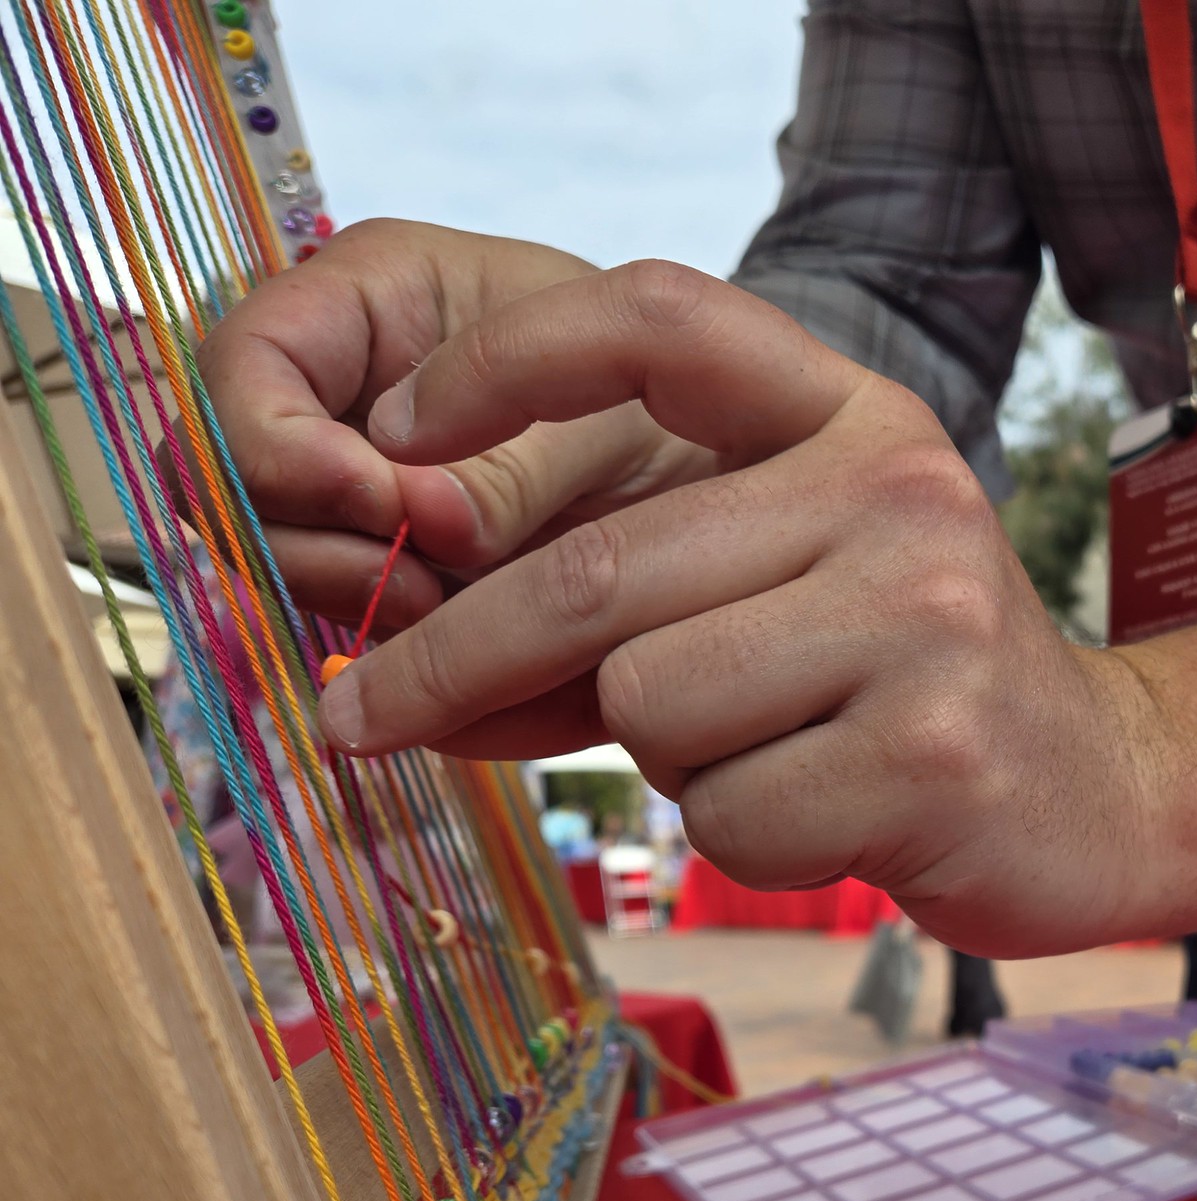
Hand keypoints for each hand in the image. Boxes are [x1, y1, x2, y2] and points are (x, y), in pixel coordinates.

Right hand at [194, 219, 715, 635]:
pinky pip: (345, 627)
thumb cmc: (671, 395)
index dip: (278, 450)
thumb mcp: (607, 404)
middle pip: (229, 487)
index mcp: (363, 301)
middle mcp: (331, 395)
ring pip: (278, 568)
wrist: (723, 469)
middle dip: (319, 547)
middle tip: (428, 587)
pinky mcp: (380, 574)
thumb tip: (430, 527)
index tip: (383, 505)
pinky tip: (464, 660)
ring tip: (460, 613)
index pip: (238, 370)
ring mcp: (347, 493)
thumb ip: (510, 460)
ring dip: (358, 606)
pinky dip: (397, 653)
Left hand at [301, 257, 1169, 955]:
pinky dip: (744, 836)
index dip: (509, 362)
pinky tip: (832, 816)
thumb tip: (408, 642)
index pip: (661, 322)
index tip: (394, 441)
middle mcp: (898, 493)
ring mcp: (925, 621)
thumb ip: (652, 571)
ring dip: (668, 761)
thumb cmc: (910, 687)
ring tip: (774, 755)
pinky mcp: (930, 755)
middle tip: (359, 716)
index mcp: (856, 420)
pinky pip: (725, 814)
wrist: (1104, 792)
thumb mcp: (810, 573)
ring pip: (652, 704)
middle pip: (598, 572)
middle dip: (453, 661)